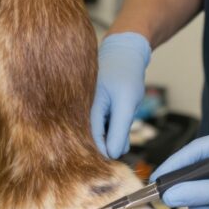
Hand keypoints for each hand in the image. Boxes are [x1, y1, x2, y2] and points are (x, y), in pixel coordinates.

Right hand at [90, 32, 150, 158]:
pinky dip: (112, 122)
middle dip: (111, 140)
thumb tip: (113, 154)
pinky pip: (101, 122)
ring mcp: (86, 107)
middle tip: (125, 132)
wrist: (125, 51)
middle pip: (94, 138)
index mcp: (86, 109)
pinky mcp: (92, 106)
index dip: (105, 152)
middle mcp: (81, 109)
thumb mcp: (126, 104)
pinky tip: (120, 111)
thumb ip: (119, 130)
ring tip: (122, 113)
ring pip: (100, 130)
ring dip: (113, 130)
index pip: (92, 140)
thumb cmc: (126, 75)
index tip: (117, 157)